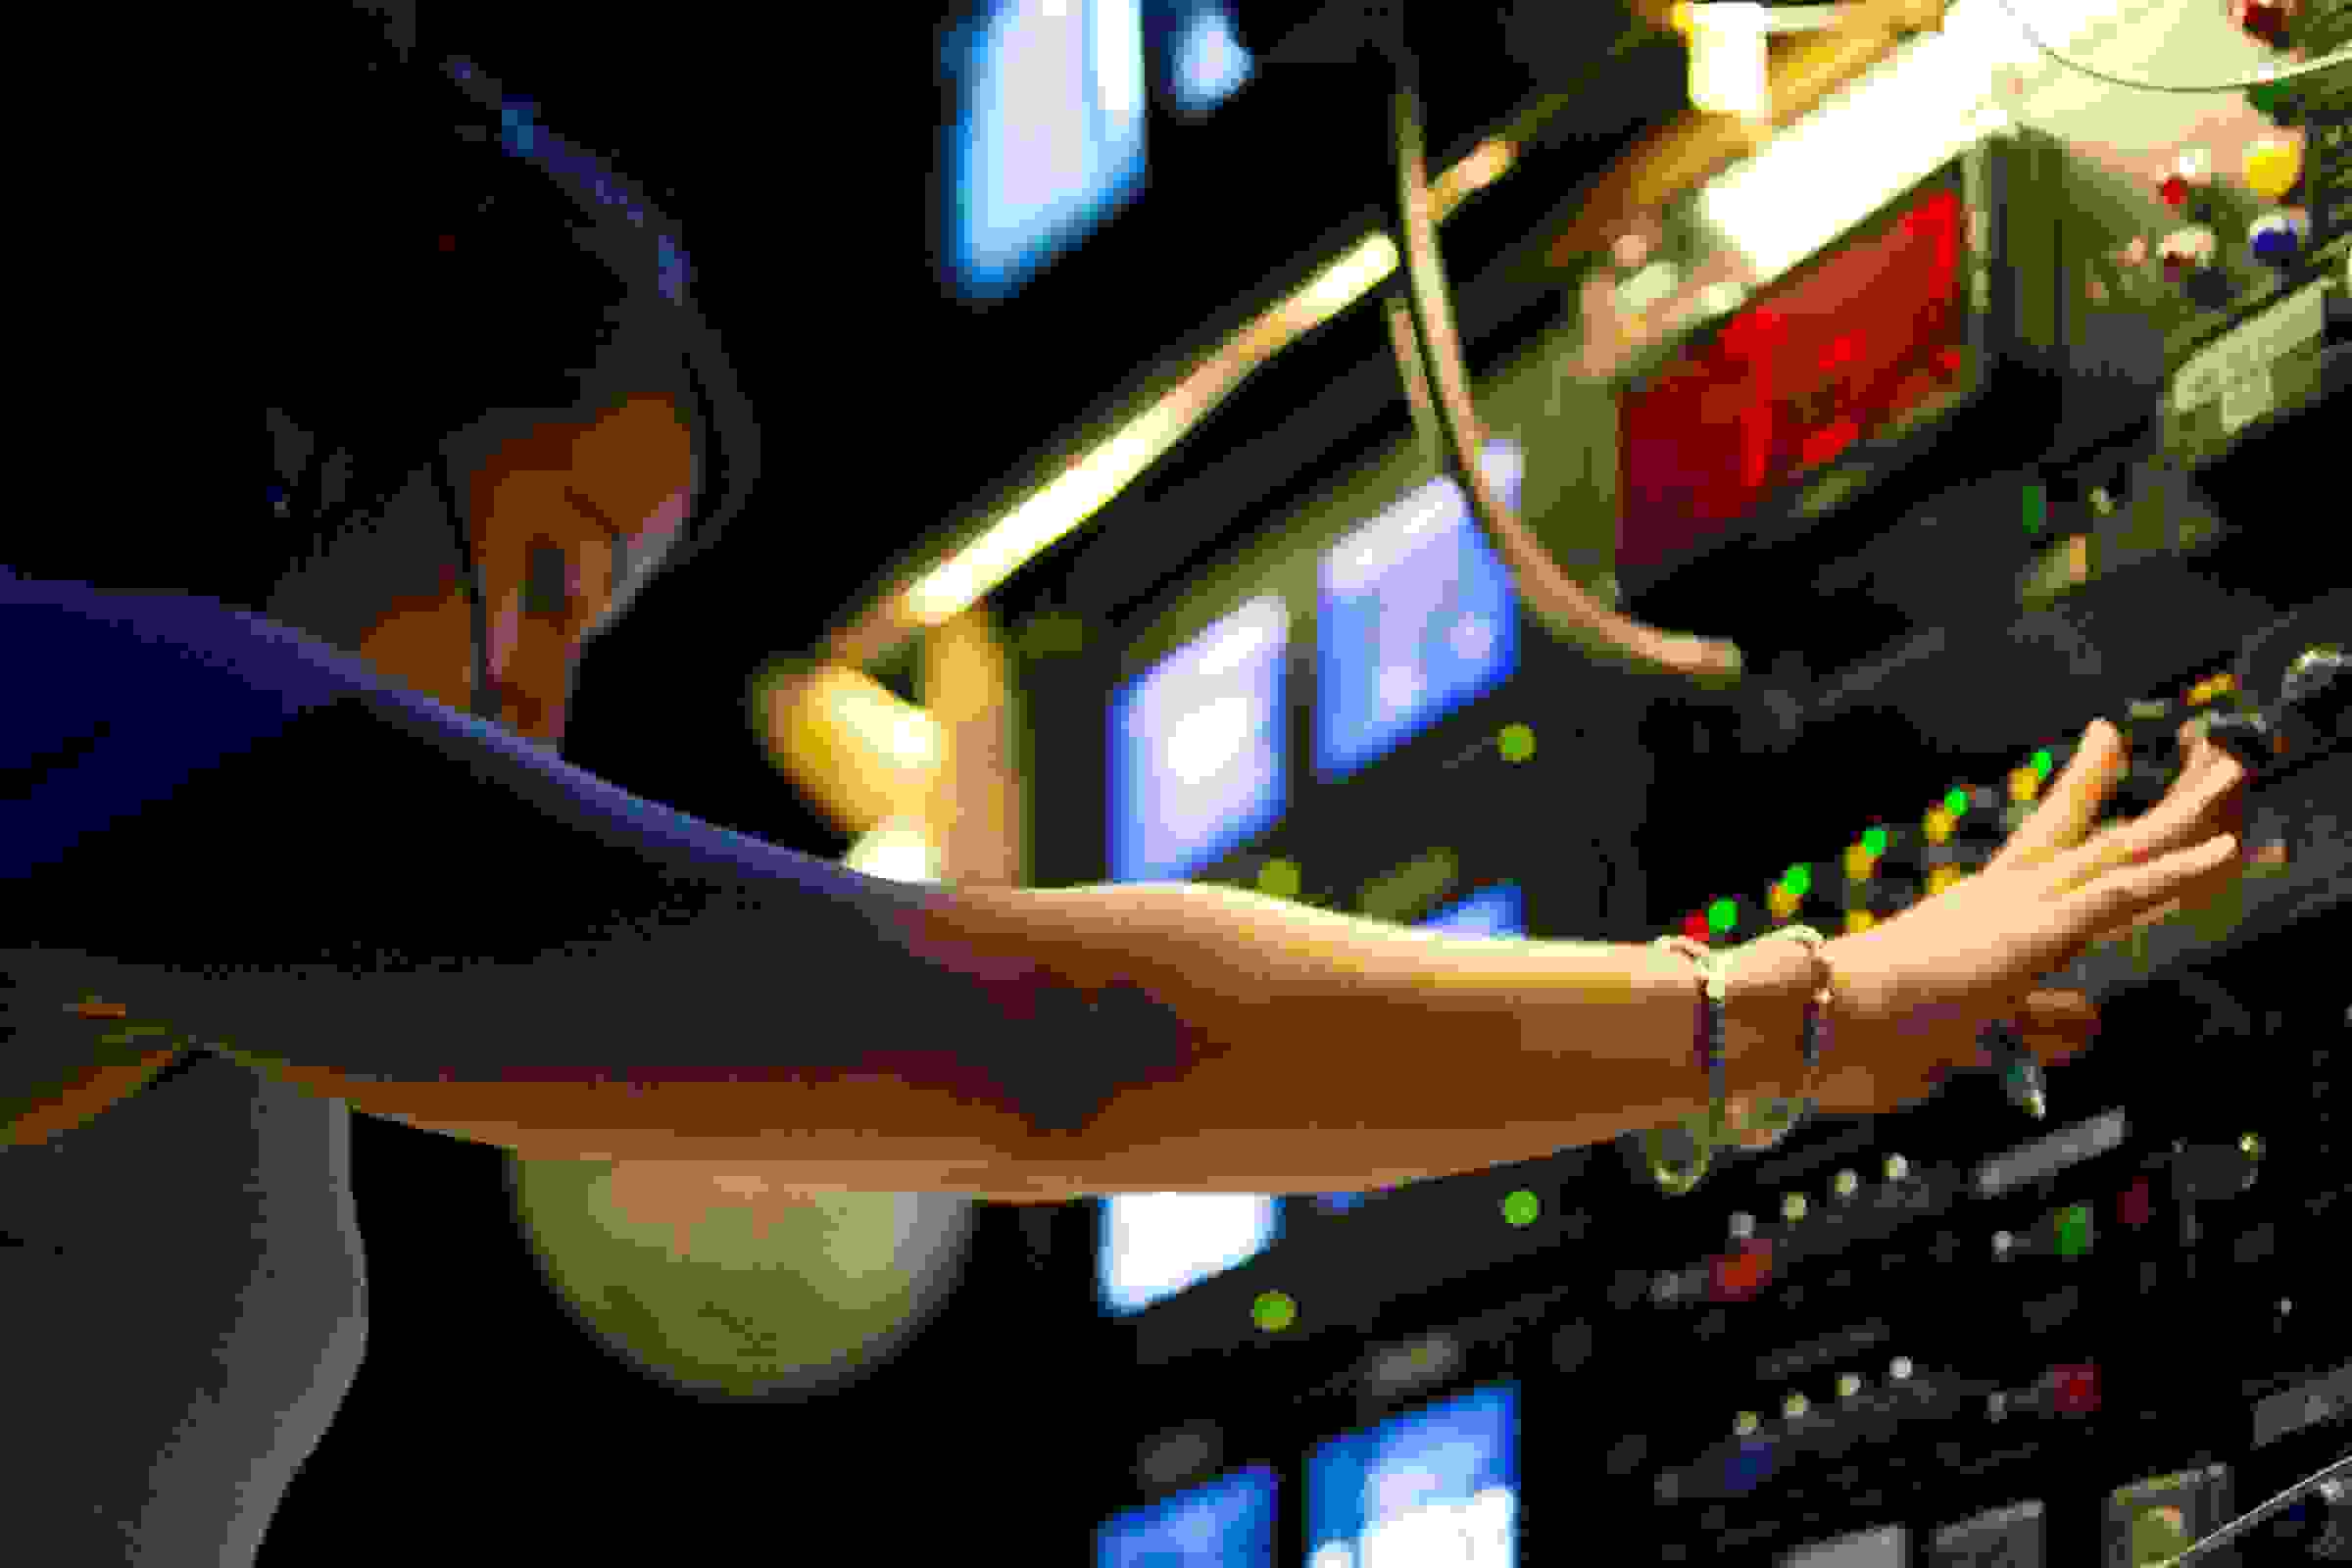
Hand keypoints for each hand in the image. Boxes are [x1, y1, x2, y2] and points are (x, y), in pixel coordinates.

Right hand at [1783, 718, 2268, 1117]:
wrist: (1814, 1019)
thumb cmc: (1859, 1034)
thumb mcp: (1966, 1038)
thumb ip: (2035, 1026)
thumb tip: (2094, 1019)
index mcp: (1979, 911)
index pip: (2047, 840)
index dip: (2080, 789)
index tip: (2106, 737)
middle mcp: (2003, 896)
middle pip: (2099, 835)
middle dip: (2158, 799)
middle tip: (2209, 751)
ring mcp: (2018, 910)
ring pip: (2121, 852)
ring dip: (2184, 816)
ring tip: (2233, 772)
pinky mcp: (2030, 935)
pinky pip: (2119, 897)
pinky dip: (2174, 874)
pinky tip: (2225, 851)